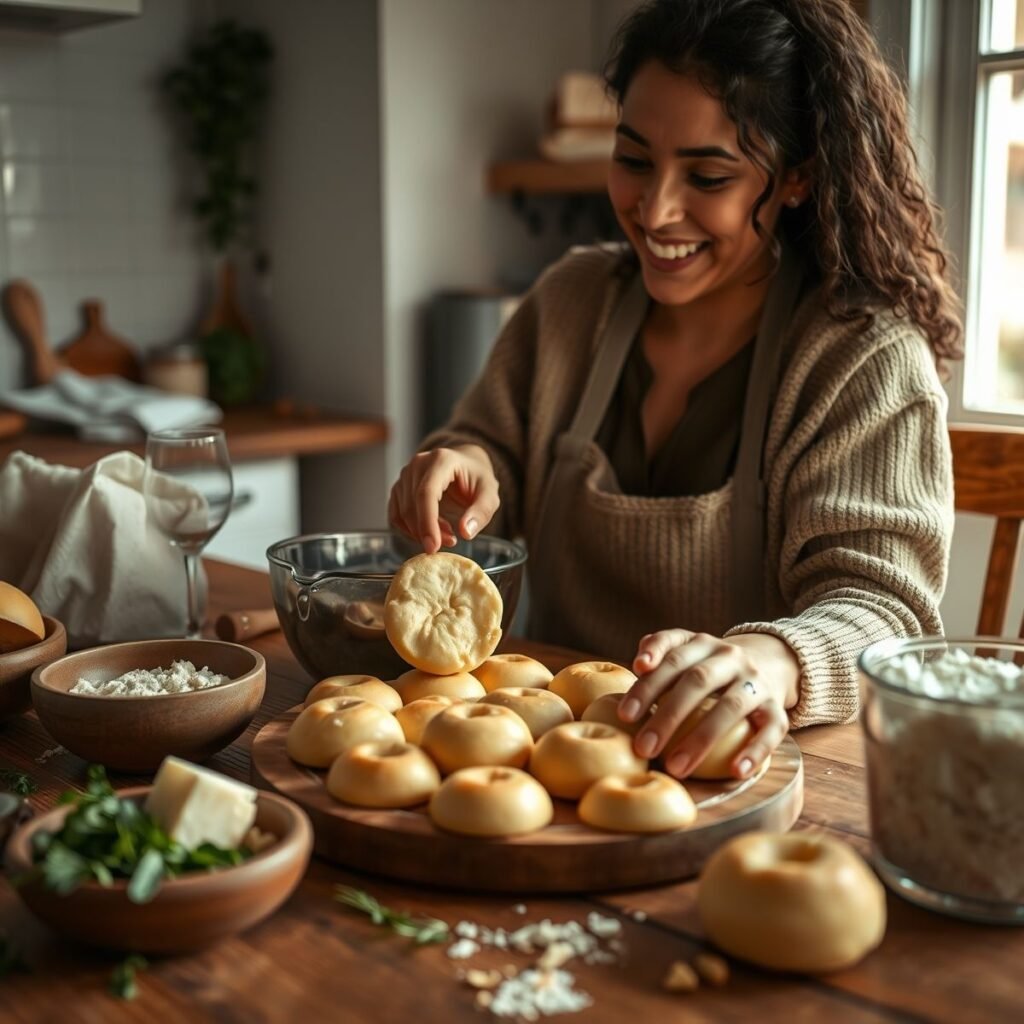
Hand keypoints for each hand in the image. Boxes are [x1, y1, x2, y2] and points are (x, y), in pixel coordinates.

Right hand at [388, 444, 499, 553]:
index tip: (433, 547)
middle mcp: (419, 464)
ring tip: (447, 533)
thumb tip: (465, 532)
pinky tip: (432, 530)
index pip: (426, 493)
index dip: (427, 522)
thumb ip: (481, 512)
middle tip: (451, 541)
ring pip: (403, 513)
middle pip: (412, 506)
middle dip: (428, 531)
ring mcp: (406, 474)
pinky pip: (397, 515)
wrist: (466, 464)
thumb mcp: (490, 494)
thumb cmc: (478, 479)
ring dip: (422, 532)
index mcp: (441, 460)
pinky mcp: (399, 487)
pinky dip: (411, 529)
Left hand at [617, 629, 797, 779]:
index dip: (651, 667)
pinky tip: (736, 771)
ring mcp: (755, 681)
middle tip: (643, 748)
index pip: (673, 650)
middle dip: (667, 715)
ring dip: (701, 739)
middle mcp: (729, 656)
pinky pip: (771, 730)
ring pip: (731, 706)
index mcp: (701, 642)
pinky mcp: (777, 707)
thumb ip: (660, 655)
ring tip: (676, 767)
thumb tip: (639, 666)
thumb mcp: (685, 654)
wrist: (768, 664)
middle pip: (696, 681)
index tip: (629, 696)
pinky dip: (755, 751)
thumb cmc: (708, 669)